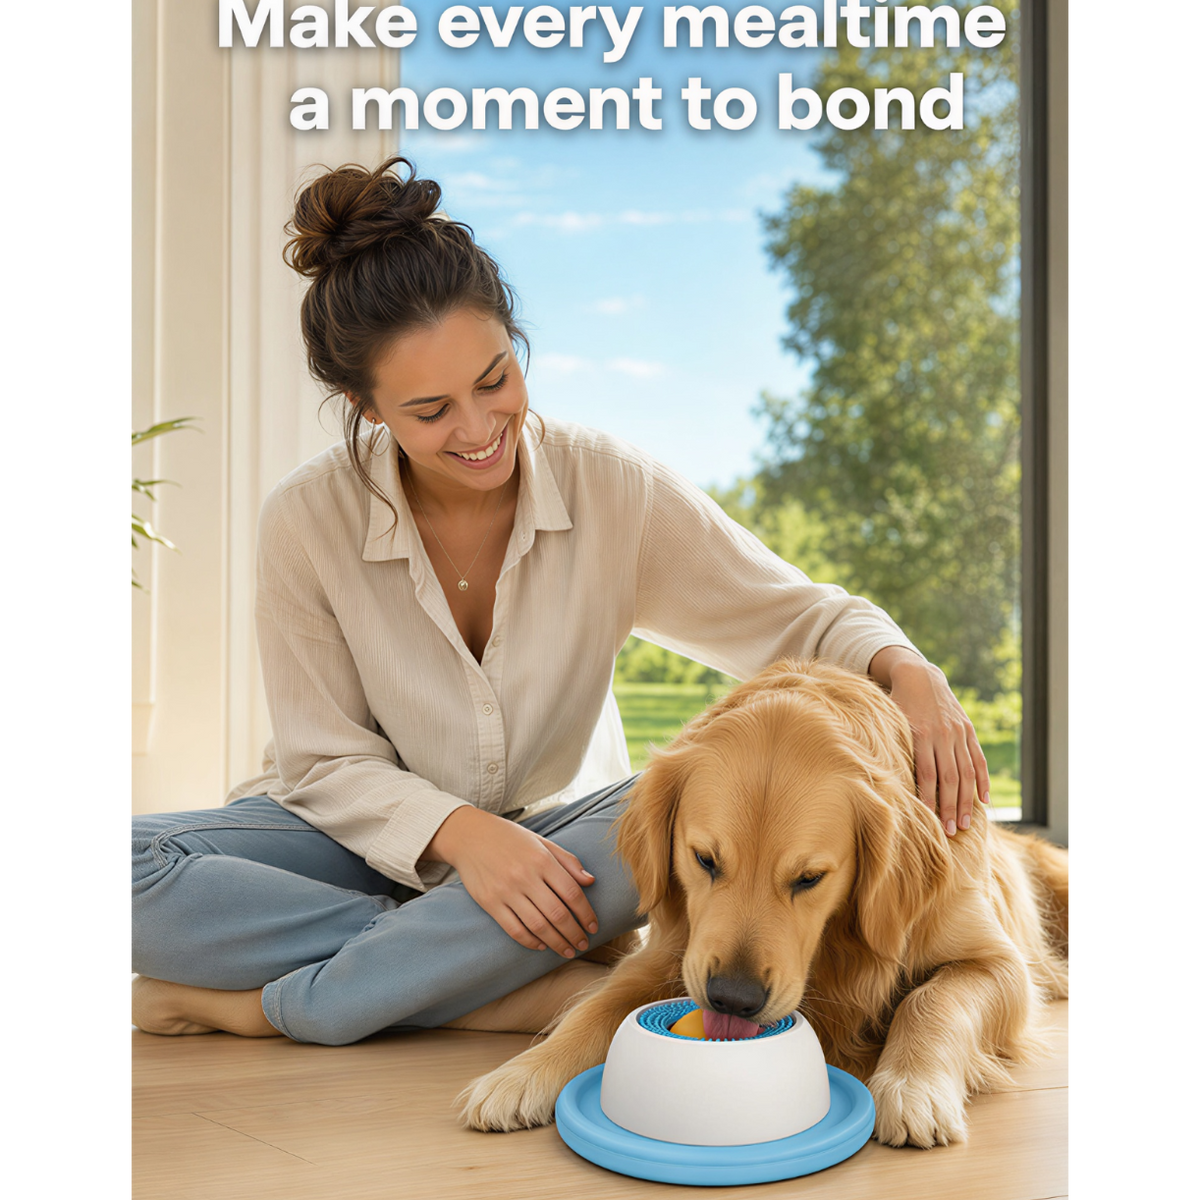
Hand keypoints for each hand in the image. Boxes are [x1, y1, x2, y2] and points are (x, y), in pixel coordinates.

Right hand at [421, 807, 598, 955]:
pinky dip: (530, 941)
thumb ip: (567, 861)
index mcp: (541, 859)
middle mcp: (525, 876)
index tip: (594, 926)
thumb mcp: (541, 841)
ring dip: (556, 943)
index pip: (572, 893)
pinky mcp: (489, 903)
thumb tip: (590, 881)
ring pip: (538, 926)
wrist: (469, 835)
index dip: (586, 914)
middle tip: (583, 944)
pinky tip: (541, 945)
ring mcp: (506, 891)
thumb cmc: (510, 838)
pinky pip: (514, 929)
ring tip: (567, 950)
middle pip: (558, 914)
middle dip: (574, 934)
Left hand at [869, 648, 990, 835]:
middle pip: (949, 778)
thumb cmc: (897, 705)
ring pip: (966, 772)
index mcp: (920, 734)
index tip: (929, 821)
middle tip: (950, 832)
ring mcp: (958, 733)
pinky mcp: (968, 730)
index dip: (929, 799)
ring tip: (964, 823)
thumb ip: (891, 748)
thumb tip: (879, 780)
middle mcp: (942, 734)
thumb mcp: (891, 723)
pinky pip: (979, 759)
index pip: (927, 774)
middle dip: (949, 807)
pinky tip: (983, 800)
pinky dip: (983, 781)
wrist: (920, 676)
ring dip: (966, 800)